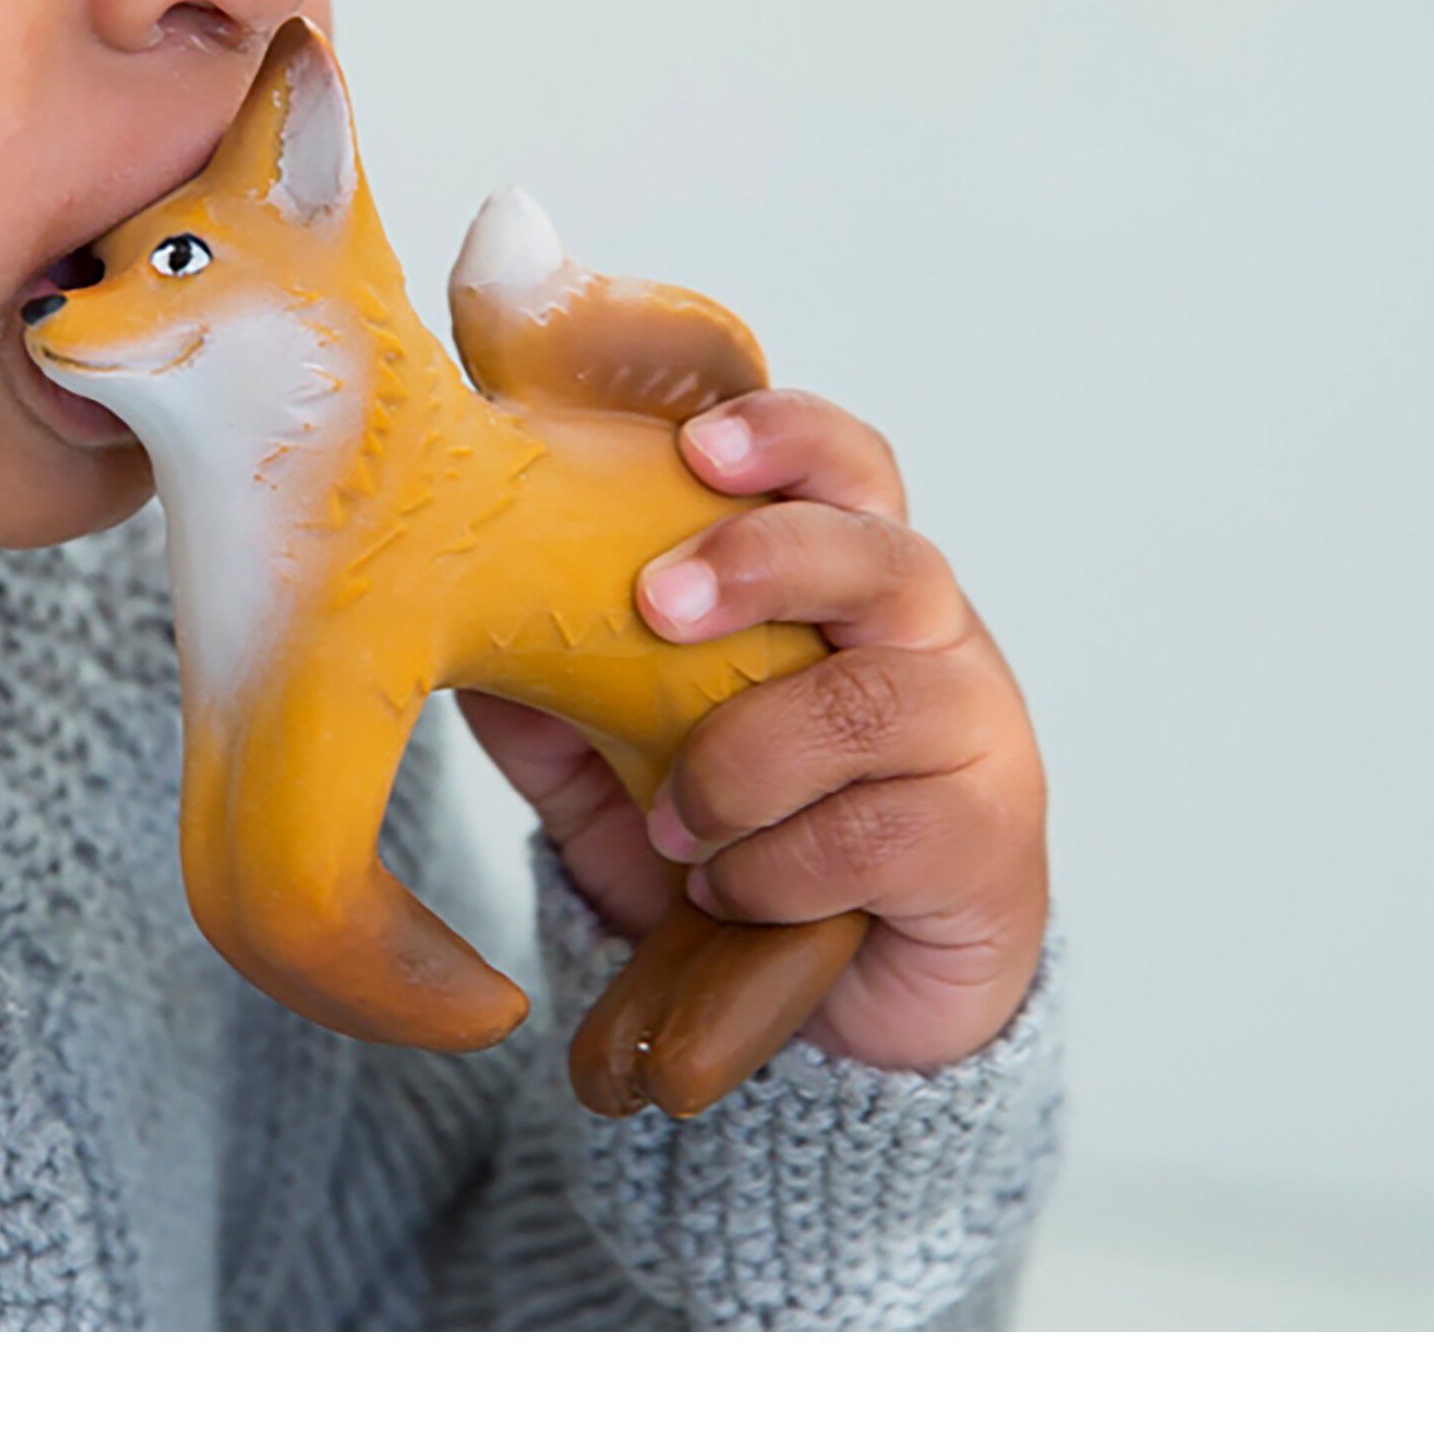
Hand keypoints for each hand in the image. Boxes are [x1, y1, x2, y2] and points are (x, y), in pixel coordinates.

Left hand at [455, 387, 1048, 1073]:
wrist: (859, 998)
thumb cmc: (750, 834)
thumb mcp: (630, 759)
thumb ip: (560, 692)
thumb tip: (448, 629)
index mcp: (844, 575)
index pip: (843, 464)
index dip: (782, 435)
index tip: (696, 443)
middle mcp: (924, 632)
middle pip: (877, 551)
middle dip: (760, 561)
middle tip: (657, 604)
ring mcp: (971, 730)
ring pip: (873, 699)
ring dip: (745, 758)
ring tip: (671, 821)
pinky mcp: (984, 841)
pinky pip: (879, 831)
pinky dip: (778, 865)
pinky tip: (728, 892)